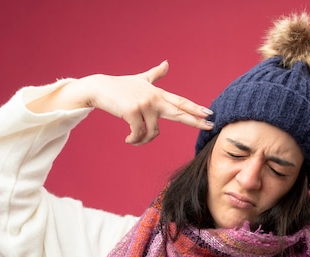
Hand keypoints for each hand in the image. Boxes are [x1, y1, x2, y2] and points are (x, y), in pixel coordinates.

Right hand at [28, 61, 212, 144]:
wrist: (99, 88)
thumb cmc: (120, 87)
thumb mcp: (140, 79)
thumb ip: (155, 74)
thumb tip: (166, 63)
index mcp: (157, 94)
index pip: (180, 102)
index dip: (195, 108)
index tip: (209, 113)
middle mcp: (154, 98)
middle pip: (179, 112)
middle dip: (195, 120)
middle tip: (209, 127)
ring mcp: (144, 105)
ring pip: (153, 132)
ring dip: (143, 140)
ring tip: (134, 140)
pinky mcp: (132, 112)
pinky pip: (139, 134)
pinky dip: (134, 140)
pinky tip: (128, 140)